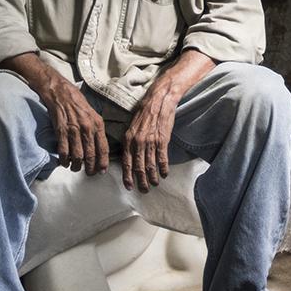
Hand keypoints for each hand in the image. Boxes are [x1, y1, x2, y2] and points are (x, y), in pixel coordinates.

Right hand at [16, 60, 108, 175]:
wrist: (60, 91)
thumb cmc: (77, 102)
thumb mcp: (92, 114)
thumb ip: (96, 130)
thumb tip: (98, 148)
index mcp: (98, 124)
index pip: (103, 148)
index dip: (103, 162)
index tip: (101, 171)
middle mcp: (87, 127)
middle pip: (91, 155)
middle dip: (90, 168)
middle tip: (88, 173)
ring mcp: (74, 129)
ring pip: (77, 155)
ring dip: (76, 165)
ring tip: (75, 168)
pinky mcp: (61, 129)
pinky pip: (63, 150)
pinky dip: (64, 159)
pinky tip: (64, 162)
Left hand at [122, 50, 214, 191]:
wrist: (158, 100)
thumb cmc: (144, 112)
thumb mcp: (132, 126)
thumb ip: (130, 141)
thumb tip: (128, 156)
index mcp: (128, 139)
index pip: (126, 162)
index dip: (127, 176)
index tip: (129, 186)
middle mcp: (138, 142)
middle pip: (138, 167)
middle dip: (141, 181)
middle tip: (144, 190)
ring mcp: (150, 142)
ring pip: (150, 166)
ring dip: (152, 177)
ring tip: (154, 184)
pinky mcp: (162, 140)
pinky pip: (162, 159)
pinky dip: (163, 168)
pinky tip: (164, 174)